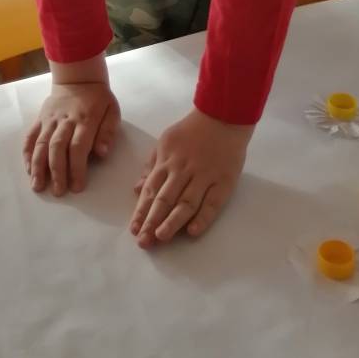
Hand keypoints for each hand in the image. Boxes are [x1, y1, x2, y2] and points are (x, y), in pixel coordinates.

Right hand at [24, 77, 119, 197]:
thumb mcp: (112, 111)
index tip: (77, 187)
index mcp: (85, 119)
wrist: (78, 78)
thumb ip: (108, 132)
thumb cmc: (98, 99)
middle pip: (58, 147)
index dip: (77, 168)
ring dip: (38, 166)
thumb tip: (102, 153)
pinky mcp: (40, 118)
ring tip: (37, 186)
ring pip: (41, 143)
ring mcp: (50, 119)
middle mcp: (65, 120)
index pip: (79, 146)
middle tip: (58, 192)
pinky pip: (30, 136)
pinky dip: (27, 153)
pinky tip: (28, 169)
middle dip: (57, 171)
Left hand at [130, 108, 252, 247]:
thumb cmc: (192, 131)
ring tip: (161, 237)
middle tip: (143, 242)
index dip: (141, 211)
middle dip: (152, 221)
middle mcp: (183, 170)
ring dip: (173, 221)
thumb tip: (136, 190)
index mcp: (167, 160)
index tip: (134, 230)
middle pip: (165, 198)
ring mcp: (204, 176)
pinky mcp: (224, 181)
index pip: (151, 189)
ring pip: (186, 202)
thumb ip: (152, 165)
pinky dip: (203, 217)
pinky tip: (193, 231)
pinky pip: (212, 202)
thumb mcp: (166, 141)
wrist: (223, 116)